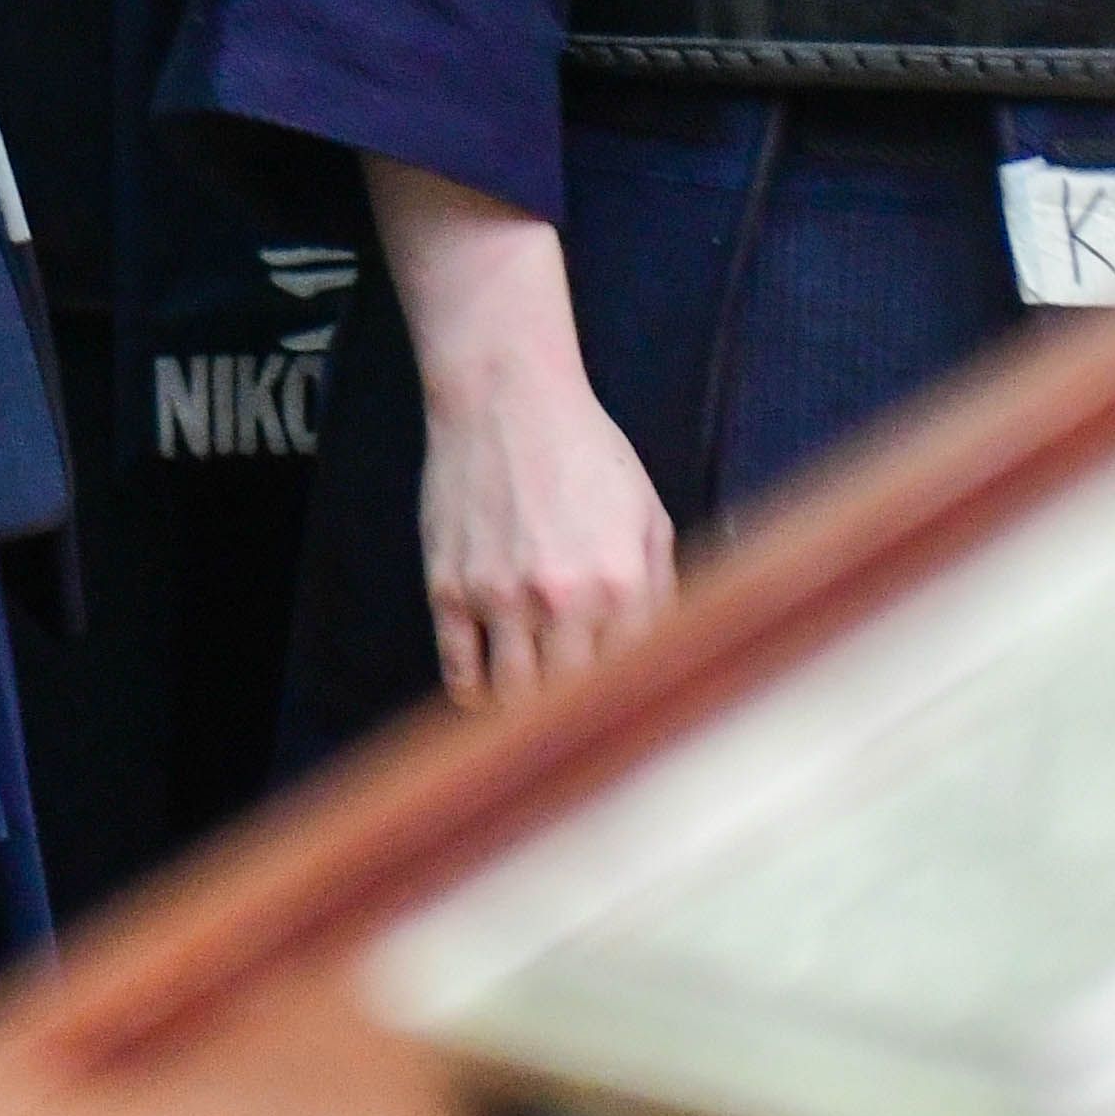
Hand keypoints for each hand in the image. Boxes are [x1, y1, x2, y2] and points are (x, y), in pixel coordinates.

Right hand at [369, 155, 676, 706]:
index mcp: (621, 583)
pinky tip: (487, 686)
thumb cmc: (582, 450)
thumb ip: (660, 587)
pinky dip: (474, 692)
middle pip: (570, 700)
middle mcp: (561, 598)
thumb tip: (665, 652)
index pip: (630, 679)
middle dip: (576, 713)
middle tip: (578, 718)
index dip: (627, 701)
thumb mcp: (646, 512)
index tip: (623, 716)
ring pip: (512, 697)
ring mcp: (499, 596)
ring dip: (525, 710)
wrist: (505, 397)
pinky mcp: (449, 587)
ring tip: (532, 707)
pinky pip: (457, 671)